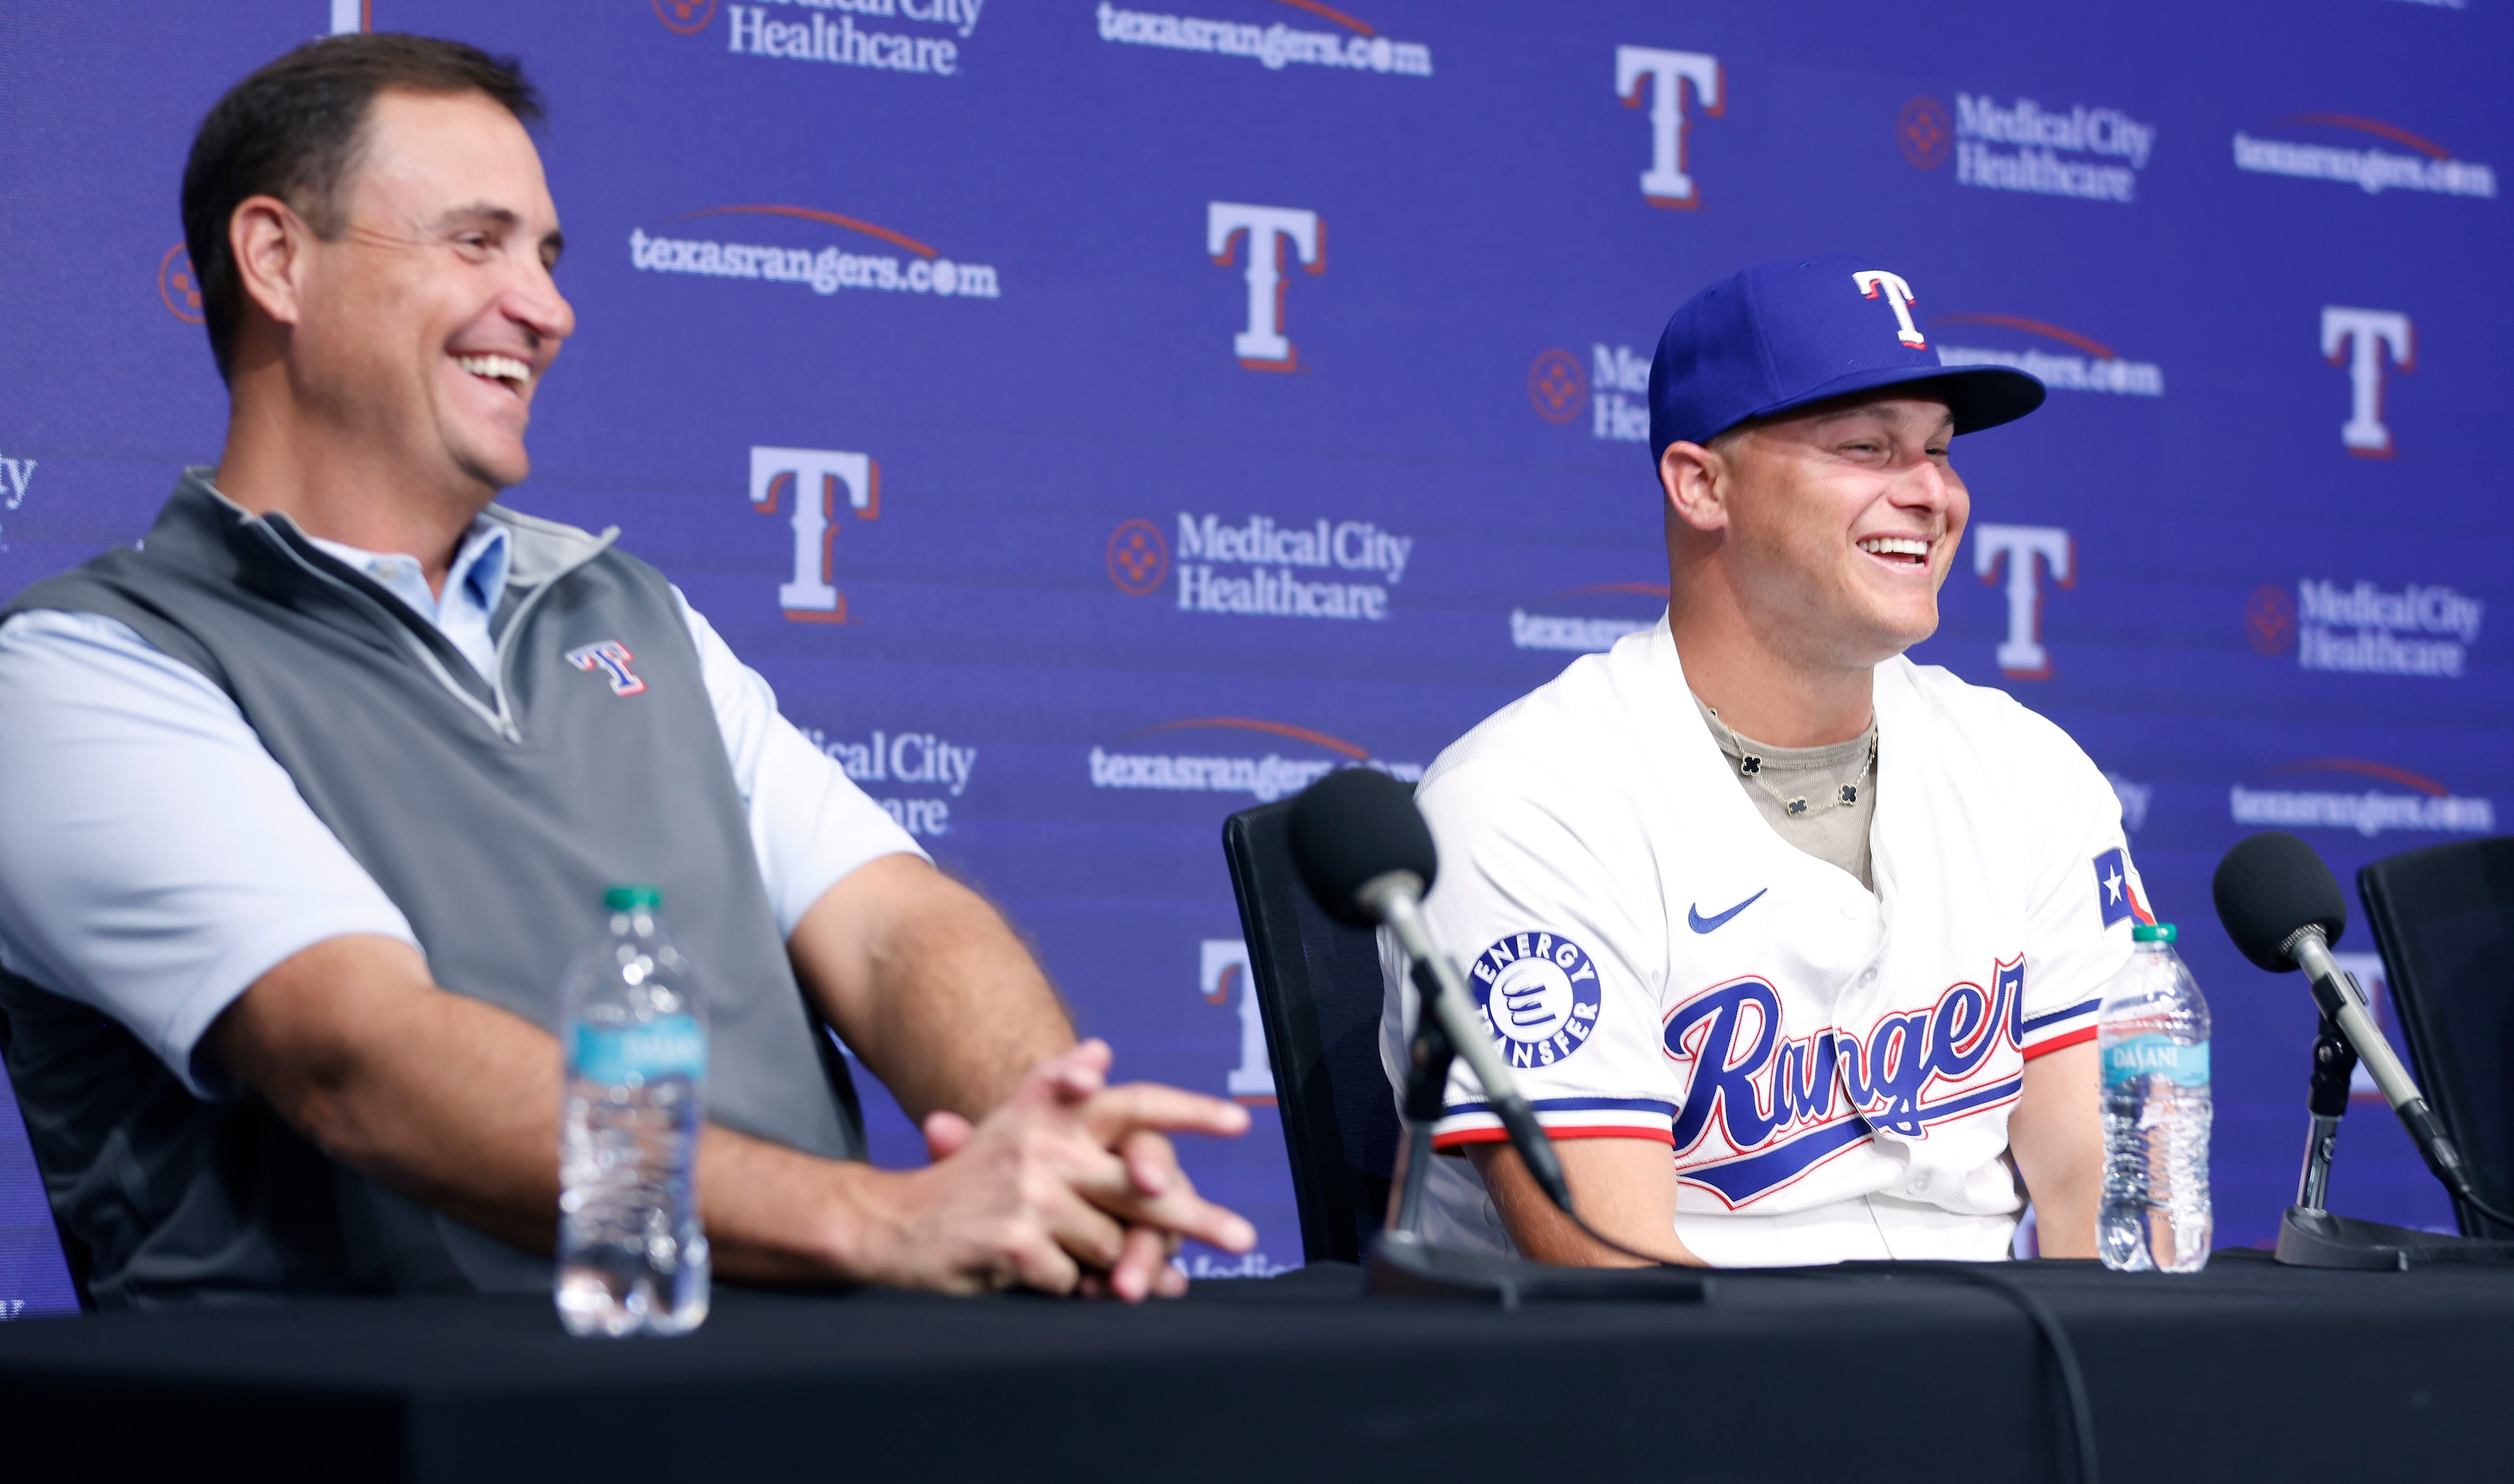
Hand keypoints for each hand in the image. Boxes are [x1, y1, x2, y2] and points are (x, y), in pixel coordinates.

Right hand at [850, 1041, 1253, 1297]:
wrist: (893, 1224)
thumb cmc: (968, 1179)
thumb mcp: (1012, 1123)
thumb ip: (1058, 1086)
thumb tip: (1101, 1050)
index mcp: (1053, 1115)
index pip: (1134, 1103)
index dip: (1189, 1112)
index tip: (1241, 1121)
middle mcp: (1045, 1146)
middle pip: (1143, 1189)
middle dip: (1197, 1217)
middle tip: (1245, 1238)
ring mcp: (1031, 1195)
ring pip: (1110, 1246)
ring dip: (1108, 1268)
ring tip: (1085, 1264)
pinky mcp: (1017, 1242)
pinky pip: (1072, 1281)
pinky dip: (1062, 1287)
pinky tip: (1031, 1274)